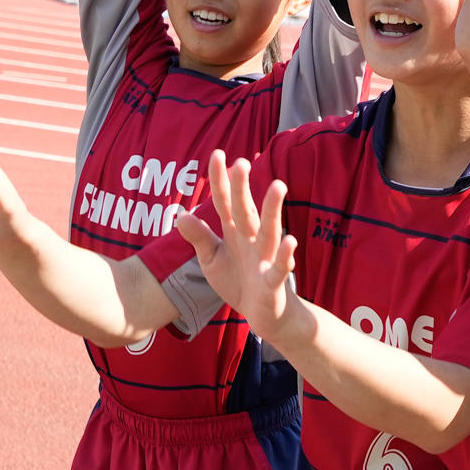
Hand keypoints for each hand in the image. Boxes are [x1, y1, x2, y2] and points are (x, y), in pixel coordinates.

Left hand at [174, 152, 308, 339]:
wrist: (264, 315)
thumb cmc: (238, 282)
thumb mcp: (211, 260)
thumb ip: (199, 238)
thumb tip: (180, 215)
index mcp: (235, 233)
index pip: (225, 202)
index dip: (220, 180)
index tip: (216, 154)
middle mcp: (252, 240)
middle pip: (246, 211)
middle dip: (244, 189)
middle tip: (242, 163)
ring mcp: (265, 259)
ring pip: (269, 231)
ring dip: (272, 210)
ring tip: (277, 187)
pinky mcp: (274, 281)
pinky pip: (280, 267)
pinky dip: (285, 255)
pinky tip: (289, 241)